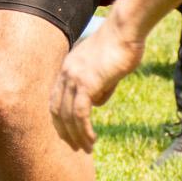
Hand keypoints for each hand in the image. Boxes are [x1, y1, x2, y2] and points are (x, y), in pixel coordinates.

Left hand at [49, 17, 145, 151]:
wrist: (126, 30)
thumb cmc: (121, 46)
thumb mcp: (106, 69)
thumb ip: (99, 86)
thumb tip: (96, 103)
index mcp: (67, 68)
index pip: (55, 99)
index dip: (60, 120)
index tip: (68, 134)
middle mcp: (65, 73)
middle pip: (56, 110)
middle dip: (65, 132)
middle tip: (76, 148)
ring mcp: (74, 78)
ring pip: (67, 116)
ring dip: (76, 136)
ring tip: (86, 149)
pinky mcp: (86, 83)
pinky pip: (80, 114)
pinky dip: (84, 130)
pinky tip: (92, 139)